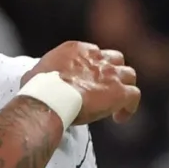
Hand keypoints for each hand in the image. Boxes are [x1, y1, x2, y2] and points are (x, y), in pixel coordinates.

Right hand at [25, 40, 141, 123]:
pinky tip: (120, 118)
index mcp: (76, 49)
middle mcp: (96, 57)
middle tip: (106, 90)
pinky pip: (134, 95)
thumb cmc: (38, 88)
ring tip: (117, 105)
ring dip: (125, 88)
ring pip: (129, 75)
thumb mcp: (34, 74)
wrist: (51, 98)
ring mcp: (110, 73)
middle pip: (115, 59)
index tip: (88, 83)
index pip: (93, 53)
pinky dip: (130, 107)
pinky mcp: (118, 91)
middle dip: (113, 73)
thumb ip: (41, 74)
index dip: (94, 68)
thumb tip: (34, 82)